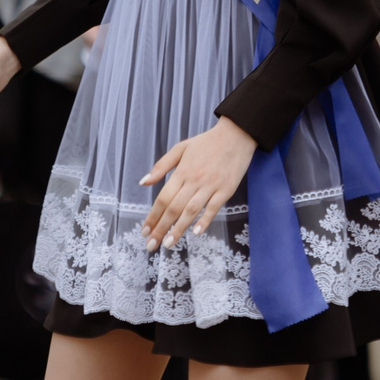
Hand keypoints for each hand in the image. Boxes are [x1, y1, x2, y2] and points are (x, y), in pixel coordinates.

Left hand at [139, 119, 258, 248]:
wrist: (236, 135)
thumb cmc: (207, 143)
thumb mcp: (181, 148)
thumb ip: (161, 166)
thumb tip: (143, 182)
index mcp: (182, 171)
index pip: (163, 198)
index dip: (153, 216)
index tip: (145, 231)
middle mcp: (194, 180)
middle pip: (174, 208)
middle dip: (161, 228)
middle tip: (151, 245)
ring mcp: (211, 186)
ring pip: (191, 211)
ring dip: (178, 229)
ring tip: (168, 244)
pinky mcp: (226, 190)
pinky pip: (213, 208)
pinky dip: (204, 220)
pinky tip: (195, 232)